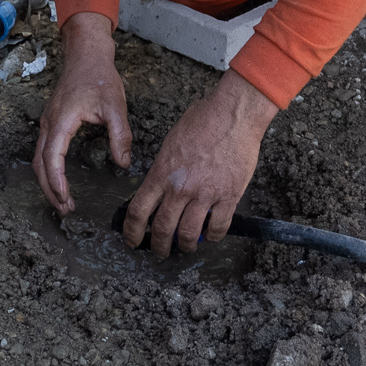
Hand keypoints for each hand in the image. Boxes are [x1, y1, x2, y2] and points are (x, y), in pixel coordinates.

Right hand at [33, 13, 131, 216]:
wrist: (86, 54)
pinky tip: (60, 178)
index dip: (57, 181)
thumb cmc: (98, 76)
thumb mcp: (115, 105)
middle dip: (49, 189)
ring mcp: (48, 123)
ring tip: (62, 200)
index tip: (65, 198)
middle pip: (40, 164)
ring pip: (39, 159)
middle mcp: (49, 124)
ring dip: (47, 181)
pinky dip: (48, 169)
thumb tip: (123, 163)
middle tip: (64, 209)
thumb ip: (120, 135)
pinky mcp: (52, 122)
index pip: (52, 158)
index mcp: (61, 121)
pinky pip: (44, 151)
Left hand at [121, 71, 273, 255]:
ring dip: (185, 245)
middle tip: (159, 250)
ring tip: (186, 246)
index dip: (132, 232)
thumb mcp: (171, 143)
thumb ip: (163, 169)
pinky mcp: (228, 196)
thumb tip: (159, 188)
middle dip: (158, 246)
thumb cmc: (203, 121)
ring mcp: (205, 194)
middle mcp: (180, 188)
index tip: (132, 240)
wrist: (233, 115)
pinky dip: (213, 236)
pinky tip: (211, 234)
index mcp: (162, 173)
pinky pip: (218, 227)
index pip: (138, 211)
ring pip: (189, 234)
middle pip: (162, 229)